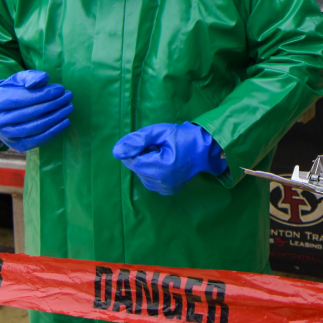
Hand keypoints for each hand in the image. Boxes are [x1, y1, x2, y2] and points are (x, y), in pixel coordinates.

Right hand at [0, 70, 72, 151]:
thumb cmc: (13, 92)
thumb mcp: (18, 80)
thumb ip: (31, 77)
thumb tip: (44, 80)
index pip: (24, 99)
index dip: (44, 94)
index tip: (61, 89)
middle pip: (31, 113)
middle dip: (53, 104)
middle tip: (68, 96)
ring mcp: (7, 136)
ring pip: (35, 128)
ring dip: (56, 118)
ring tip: (68, 107)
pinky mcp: (18, 146)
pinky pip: (38, 140)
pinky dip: (54, 132)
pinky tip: (65, 122)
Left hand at [113, 122, 228, 195]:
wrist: (206, 149)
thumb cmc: (184, 137)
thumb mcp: (160, 132)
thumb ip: (137, 140)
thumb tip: (116, 152)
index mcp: (160, 169)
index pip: (132, 160)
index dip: (140, 148)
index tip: (154, 143)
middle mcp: (161, 183)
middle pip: (136, 168)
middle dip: (143, 156)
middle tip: (160, 147)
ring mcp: (164, 189)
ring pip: (142, 175)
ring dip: (147, 163)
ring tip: (164, 155)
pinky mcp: (167, 191)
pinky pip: (150, 180)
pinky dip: (152, 171)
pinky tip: (166, 163)